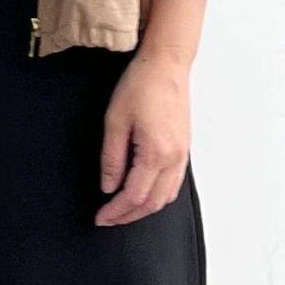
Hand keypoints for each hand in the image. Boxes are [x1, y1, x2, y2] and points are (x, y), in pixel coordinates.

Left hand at [94, 52, 190, 225]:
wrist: (166, 65)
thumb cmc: (141, 85)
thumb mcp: (115, 122)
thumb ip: (111, 159)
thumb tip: (108, 186)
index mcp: (155, 153)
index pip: (133, 195)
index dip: (115, 211)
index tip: (100, 217)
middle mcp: (174, 158)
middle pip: (152, 202)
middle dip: (128, 216)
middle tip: (108, 219)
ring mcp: (182, 154)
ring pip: (166, 197)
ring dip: (144, 209)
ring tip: (123, 211)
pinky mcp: (183, 148)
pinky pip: (174, 184)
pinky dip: (158, 197)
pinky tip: (144, 194)